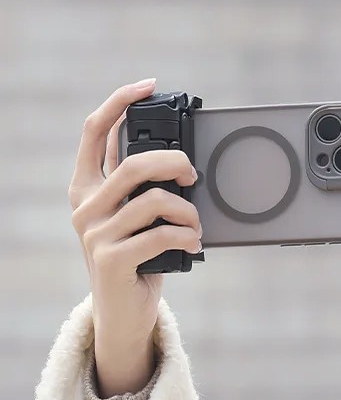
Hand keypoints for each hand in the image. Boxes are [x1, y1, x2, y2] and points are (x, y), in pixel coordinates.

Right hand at [69, 79, 201, 349]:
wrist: (124, 313)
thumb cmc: (137, 259)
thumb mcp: (134, 219)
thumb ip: (142, 188)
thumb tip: (176, 156)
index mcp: (86, 187)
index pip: (94, 132)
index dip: (119, 102)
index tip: (148, 86)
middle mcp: (84, 206)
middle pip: (133, 163)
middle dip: (174, 162)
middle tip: (194, 173)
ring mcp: (94, 233)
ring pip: (153, 200)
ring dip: (188, 211)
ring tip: (197, 225)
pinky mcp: (110, 258)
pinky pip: (160, 234)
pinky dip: (187, 236)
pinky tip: (195, 243)